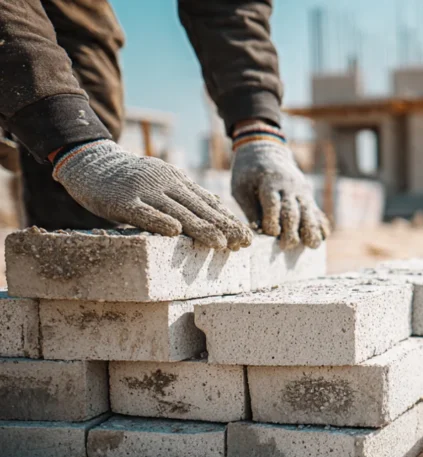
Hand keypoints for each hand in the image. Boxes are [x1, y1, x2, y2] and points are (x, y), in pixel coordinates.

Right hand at [52, 140, 251, 249]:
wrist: (90, 161)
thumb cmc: (130, 179)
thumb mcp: (164, 182)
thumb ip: (188, 195)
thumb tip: (218, 207)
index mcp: (178, 181)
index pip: (208, 203)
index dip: (228, 221)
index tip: (246, 237)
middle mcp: (166, 184)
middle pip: (199, 208)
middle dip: (224, 227)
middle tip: (244, 244)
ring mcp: (144, 191)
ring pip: (178, 212)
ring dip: (201, 228)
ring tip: (221, 244)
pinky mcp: (122, 200)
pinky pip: (143, 213)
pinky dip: (159, 221)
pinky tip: (174, 232)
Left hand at [230, 122, 328, 248]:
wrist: (266, 149)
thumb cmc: (248, 172)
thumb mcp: (241, 187)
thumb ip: (250, 209)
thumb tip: (258, 232)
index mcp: (269, 183)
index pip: (273, 205)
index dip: (272, 222)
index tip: (269, 234)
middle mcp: (288, 187)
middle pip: (293, 211)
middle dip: (291, 231)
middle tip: (286, 246)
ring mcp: (301, 190)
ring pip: (309, 212)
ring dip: (311, 230)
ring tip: (311, 245)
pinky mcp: (307, 194)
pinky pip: (317, 210)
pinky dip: (320, 223)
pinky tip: (321, 236)